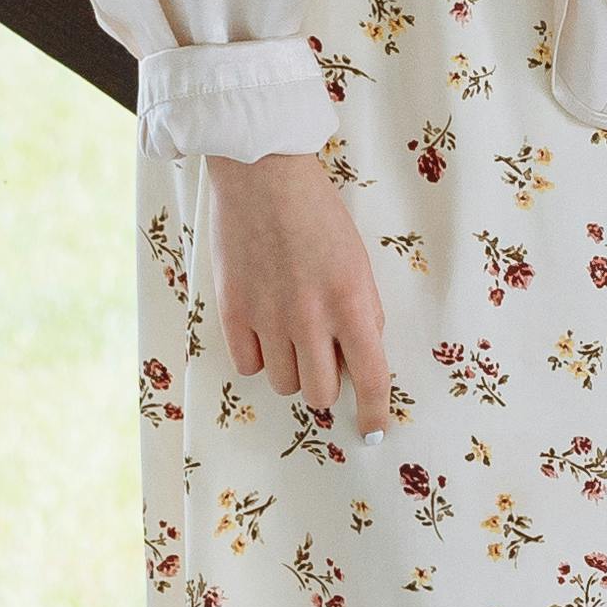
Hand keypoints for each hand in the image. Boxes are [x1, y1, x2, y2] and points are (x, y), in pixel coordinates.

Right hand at [206, 150, 403, 427]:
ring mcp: (268, 317)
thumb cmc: (317, 214)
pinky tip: (263, 330)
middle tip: (323, 357)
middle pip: (320, 393)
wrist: (262, 175)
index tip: (373, 431)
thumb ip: (363, 312)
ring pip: (283, 384)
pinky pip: (247, 366)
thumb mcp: (358, 262)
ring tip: (291, 333)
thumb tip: (361, 359)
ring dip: (292, 369)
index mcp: (352, 303)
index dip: (374, 412)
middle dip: (326, 384)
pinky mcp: (232, 311)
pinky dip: (258, 357)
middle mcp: (310, 318)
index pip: (371, 378)